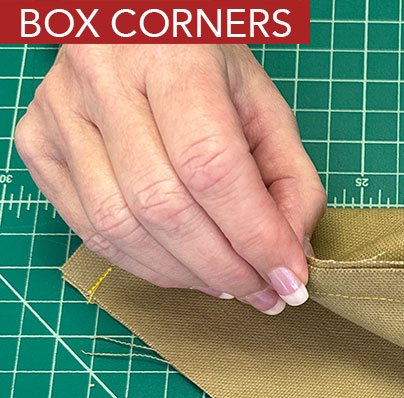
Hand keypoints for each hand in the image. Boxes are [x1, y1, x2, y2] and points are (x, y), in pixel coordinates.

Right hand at [14, 44, 326, 314]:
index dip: (256, 236)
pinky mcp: (39, 144)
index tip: (290, 279)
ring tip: (232, 285)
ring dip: (187, 275)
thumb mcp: (265, 106)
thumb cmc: (207, 66)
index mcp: (172, 56)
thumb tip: (291, 255)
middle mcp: (103, 78)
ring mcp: (60, 112)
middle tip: (265, 292)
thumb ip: (291, 179)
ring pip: (122, 226)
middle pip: (164, 205)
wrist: (134, 26)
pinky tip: (187, 270)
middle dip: (226, 266)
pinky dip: (146, 266)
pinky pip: (92, 230)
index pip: (212, 166)